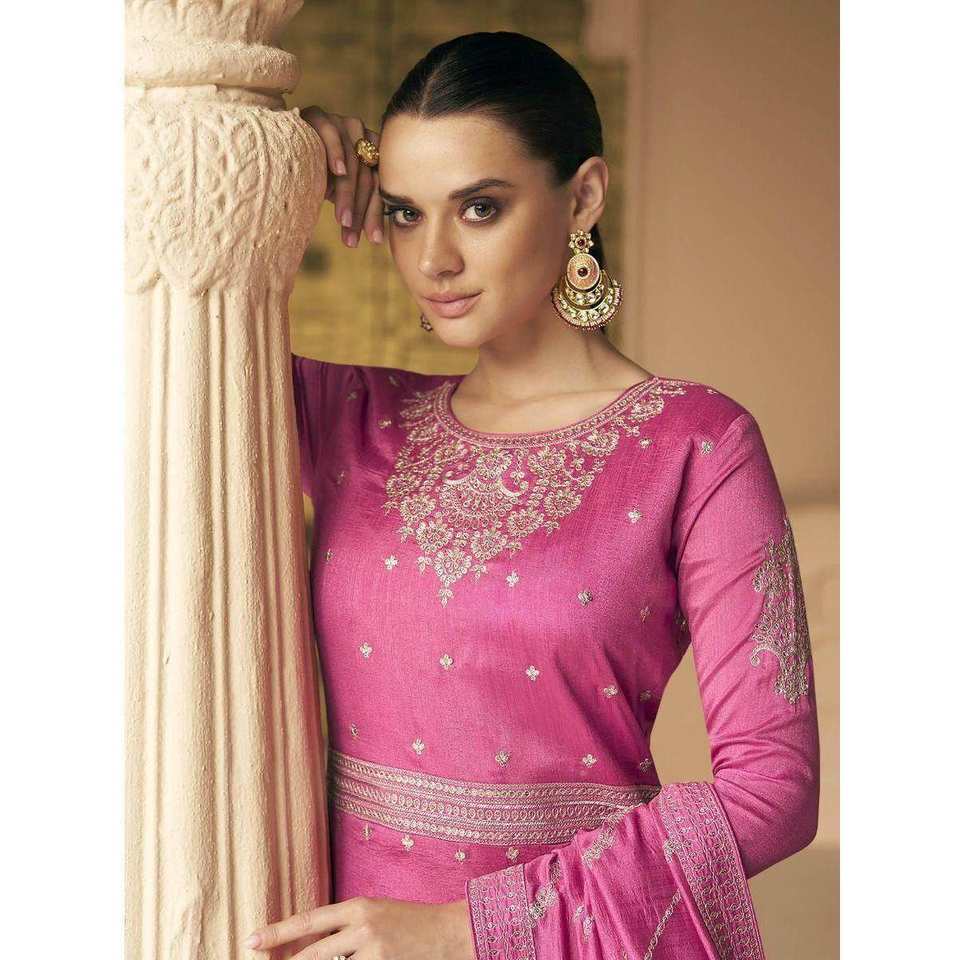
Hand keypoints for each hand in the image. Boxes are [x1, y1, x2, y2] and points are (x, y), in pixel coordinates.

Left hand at [241, 896, 476, 959]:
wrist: (450, 931)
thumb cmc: (411, 922)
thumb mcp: (377, 913)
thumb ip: (347, 926)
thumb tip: (313, 941)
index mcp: (358, 906)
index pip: (308, 920)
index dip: (278, 931)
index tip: (251, 940)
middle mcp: (362, 925)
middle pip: (312, 954)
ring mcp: (373, 950)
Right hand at [300, 106, 383, 248]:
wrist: (280, 147)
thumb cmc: (314, 176)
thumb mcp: (338, 194)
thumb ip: (357, 204)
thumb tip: (377, 239)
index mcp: (372, 154)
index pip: (378, 187)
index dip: (376, 214)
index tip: (374, 240)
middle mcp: (362, 136)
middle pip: (367, 178)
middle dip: (360, 212)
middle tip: (352, 238)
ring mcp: (343, 123)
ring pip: (353, 163)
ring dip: (348, 195)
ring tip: (343, 220)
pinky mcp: (320, 116)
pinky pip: (332, 134)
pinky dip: (336, 153)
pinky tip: (338, 171)